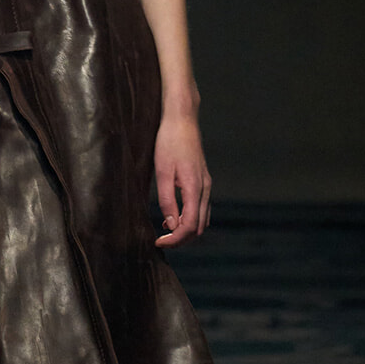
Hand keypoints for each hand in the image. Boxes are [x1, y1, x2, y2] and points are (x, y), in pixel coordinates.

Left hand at [153, 109, 210, 246]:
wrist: (182, 120)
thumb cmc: (169, 143)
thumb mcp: (163, 172)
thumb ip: (167, 201)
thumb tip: (171, 226)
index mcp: (195, 189)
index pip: (189, 226)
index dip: (175, 239)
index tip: (158, 242)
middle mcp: (205, 189)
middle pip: (198, 227)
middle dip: (181, 239)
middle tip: (161, 242)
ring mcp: (206, 185)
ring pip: (202, 220)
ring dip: (186, 231)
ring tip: (165, 233)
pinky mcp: (203, 181)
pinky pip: (200, 209)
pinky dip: (190, 219)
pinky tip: (173, 217)